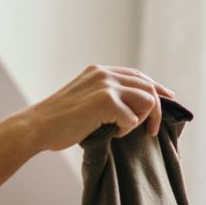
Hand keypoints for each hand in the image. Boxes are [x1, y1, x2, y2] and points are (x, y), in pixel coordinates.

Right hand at [24, 65, 174, 151]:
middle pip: (148, 86)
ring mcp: (106, 86)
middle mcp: (104, 74)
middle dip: (157, 109)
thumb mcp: (83, 99)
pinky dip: (125, 131)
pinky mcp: (107, 102)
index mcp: (98, 71)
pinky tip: (110, 133)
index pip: (137, 75)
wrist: (37, 127)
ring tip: (122, 131)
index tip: (168, 98)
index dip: (156, 87)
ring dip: (141, 120)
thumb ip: (104, 96)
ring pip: (148, 100)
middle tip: (153, 131)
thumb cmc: (58, 122)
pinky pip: (133, 119)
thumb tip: (132, 106)